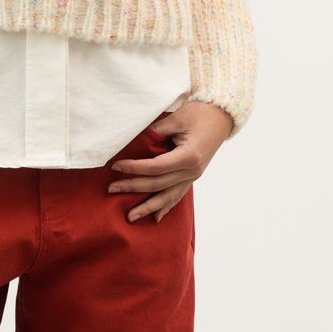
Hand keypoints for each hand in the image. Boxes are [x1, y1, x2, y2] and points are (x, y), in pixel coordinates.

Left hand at [106, 101, 233, 222]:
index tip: (116, 167)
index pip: (156, 167)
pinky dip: (166, 206)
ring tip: (130, 217)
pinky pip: (177, 195)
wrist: (221, 116)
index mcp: (189, 156)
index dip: (134, 168)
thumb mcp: (176, 118)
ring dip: (148, 207)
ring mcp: (193, 176)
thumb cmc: (199, 114)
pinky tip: (156, 218)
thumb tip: (132, 142)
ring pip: (168, 196)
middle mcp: (192, 171)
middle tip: (111, 189)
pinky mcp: (192, 177)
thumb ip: (155, 132)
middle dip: (133, 187)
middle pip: (158, 184)